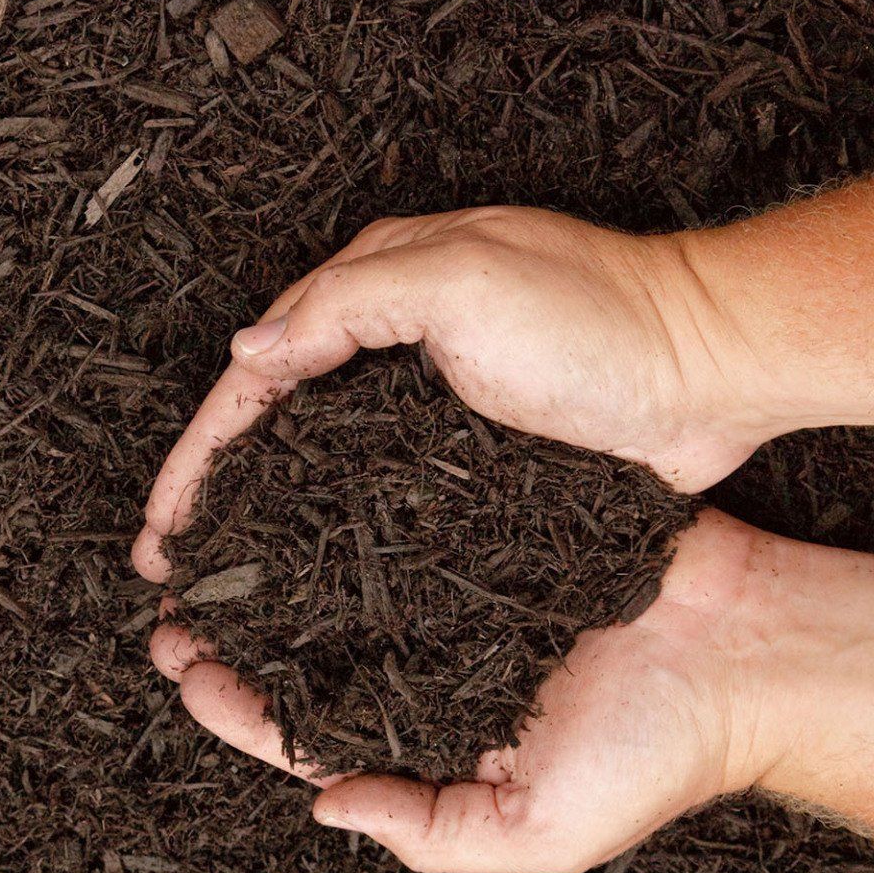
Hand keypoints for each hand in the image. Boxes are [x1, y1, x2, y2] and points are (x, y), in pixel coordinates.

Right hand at [132, 206, 773, 582]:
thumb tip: (248, 350)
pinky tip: (320, 580)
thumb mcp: (461, 282)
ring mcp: (434, 402)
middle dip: (215, 495)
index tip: (160, 531)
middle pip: (274, 424)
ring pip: (321, 466)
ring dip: (268, 522)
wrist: (713, 367)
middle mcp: (394, 344)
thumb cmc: (595, 317)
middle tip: (172, 573)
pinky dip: (337, 534)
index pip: (256, 376)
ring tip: (229, 590)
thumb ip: (347, 305)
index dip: (199, 456)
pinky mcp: (477, 454)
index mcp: (376, 288)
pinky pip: (381, 495)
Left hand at [149, 512, 780, 872]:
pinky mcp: (491, 528)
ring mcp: (461, 593)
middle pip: (309, 648)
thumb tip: (322, 807)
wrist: (757, 646)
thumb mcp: (541, 830)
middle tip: (164, 605)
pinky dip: (344, 509)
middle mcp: (436, 666)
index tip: (178, 666)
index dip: (236, 703)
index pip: (310, 729)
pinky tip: (290, 485)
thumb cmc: (661, 749)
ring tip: (203, 540)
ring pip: (341, 579)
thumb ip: (429, 830)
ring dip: (271, 563)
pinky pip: (405, 519)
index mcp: (435, 740)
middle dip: (232, 632)